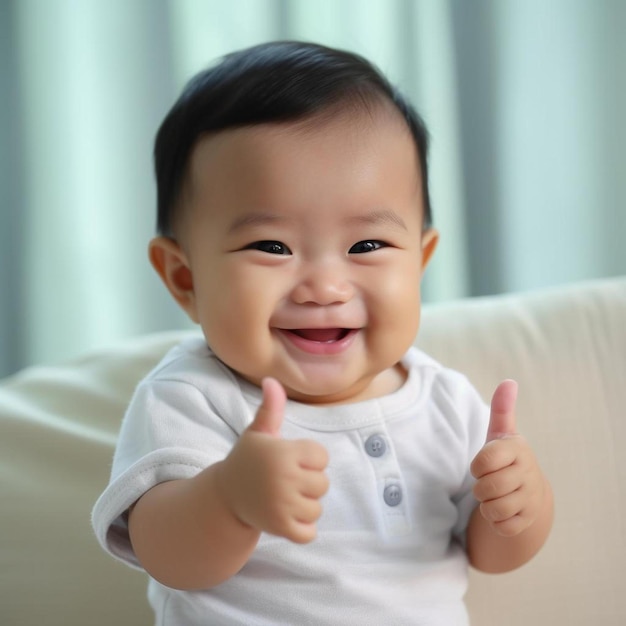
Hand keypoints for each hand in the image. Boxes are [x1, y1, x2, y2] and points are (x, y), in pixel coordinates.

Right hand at [216, 378, 328, 542]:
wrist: (224, 497)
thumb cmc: (247, 460)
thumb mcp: (258, 433)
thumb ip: (271, 408)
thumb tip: (271, 379)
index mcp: (282, 453)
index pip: (322, 456)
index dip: (309, 458)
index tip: (289, 459)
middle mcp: (284, 478)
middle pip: (323, 484)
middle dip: (308, 483)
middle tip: (284, 481)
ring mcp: (282, 506)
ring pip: (317, 508)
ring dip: (304, 506)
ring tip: (284, 498)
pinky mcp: (280, 529)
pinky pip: (309, 533)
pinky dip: (303, 529)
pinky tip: (287, 517)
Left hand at [470, 380, 544, 536]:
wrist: (529, 490)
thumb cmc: (506, 458)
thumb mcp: (500, 434)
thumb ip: (501, 409)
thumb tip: (509, 381)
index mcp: (517, 450)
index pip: (483, 462)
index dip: (477, 466)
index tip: (483, 464)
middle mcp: (527, 473)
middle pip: (486, 488)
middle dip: (480, 487)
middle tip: (487, 482)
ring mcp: (531, 499)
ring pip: (493, 509)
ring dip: (486, 505)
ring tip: (494, 495)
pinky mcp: (528, 520)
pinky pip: (501, 526)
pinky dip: (496, 521)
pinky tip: (502, 510)